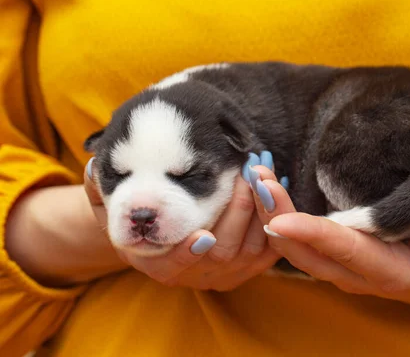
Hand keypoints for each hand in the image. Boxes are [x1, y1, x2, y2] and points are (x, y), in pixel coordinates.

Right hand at [85, 152, 281, 290]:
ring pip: (253, 250)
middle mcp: (195, 275)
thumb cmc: (138, 214)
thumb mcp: (112, 204)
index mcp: (159, 265)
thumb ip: (101, 189)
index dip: (188, 253)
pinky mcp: (250, 266)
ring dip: (263, 209)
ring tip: (263, 171)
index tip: (201, 234)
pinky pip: (271, 249)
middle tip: (247, 173)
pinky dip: (278, 218)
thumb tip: (97, 166)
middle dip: (239, 211)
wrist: (164, 234)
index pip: (175, 265)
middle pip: (224, 253)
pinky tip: (277, 186)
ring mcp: (226, 273)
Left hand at [254, 176, 409, 312]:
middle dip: (277, 218)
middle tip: (258, 179)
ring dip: (272, 215)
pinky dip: (280, 218)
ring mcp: (343, 269)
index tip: (279, 220)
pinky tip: (269, 188)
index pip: (346, 252)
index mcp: (392, 273)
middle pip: (307, 254)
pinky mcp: (335, 258)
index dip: (313, 236)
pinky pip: (300, 243)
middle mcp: (358, 275)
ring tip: (256, 176)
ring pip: (296, 251)